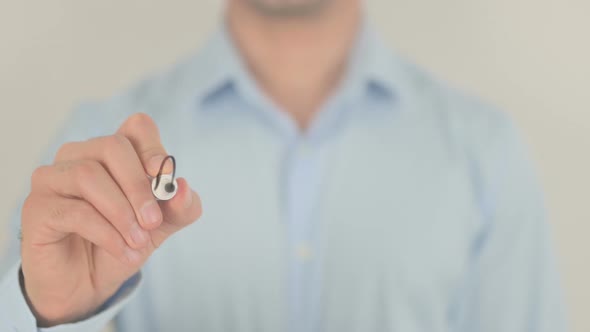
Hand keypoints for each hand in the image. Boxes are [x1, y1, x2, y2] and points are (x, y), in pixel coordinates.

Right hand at [20, 113, 201, 326]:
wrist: (87, 284)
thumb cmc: (122, 242)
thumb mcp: (161, 226)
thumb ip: (180, 207)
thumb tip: (183, 187)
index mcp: (113, 153)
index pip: (136, 127)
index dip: (153, 147)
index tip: (164, 179)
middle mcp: (80, 156)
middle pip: (113, 146)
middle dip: (139, 186)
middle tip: (153, 222)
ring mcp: (53, 178)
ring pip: (89, 175)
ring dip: (122, 213)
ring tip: (138, 242)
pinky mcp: (37, 207)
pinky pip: (75, 211)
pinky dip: (107, 234)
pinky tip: (123, 251)